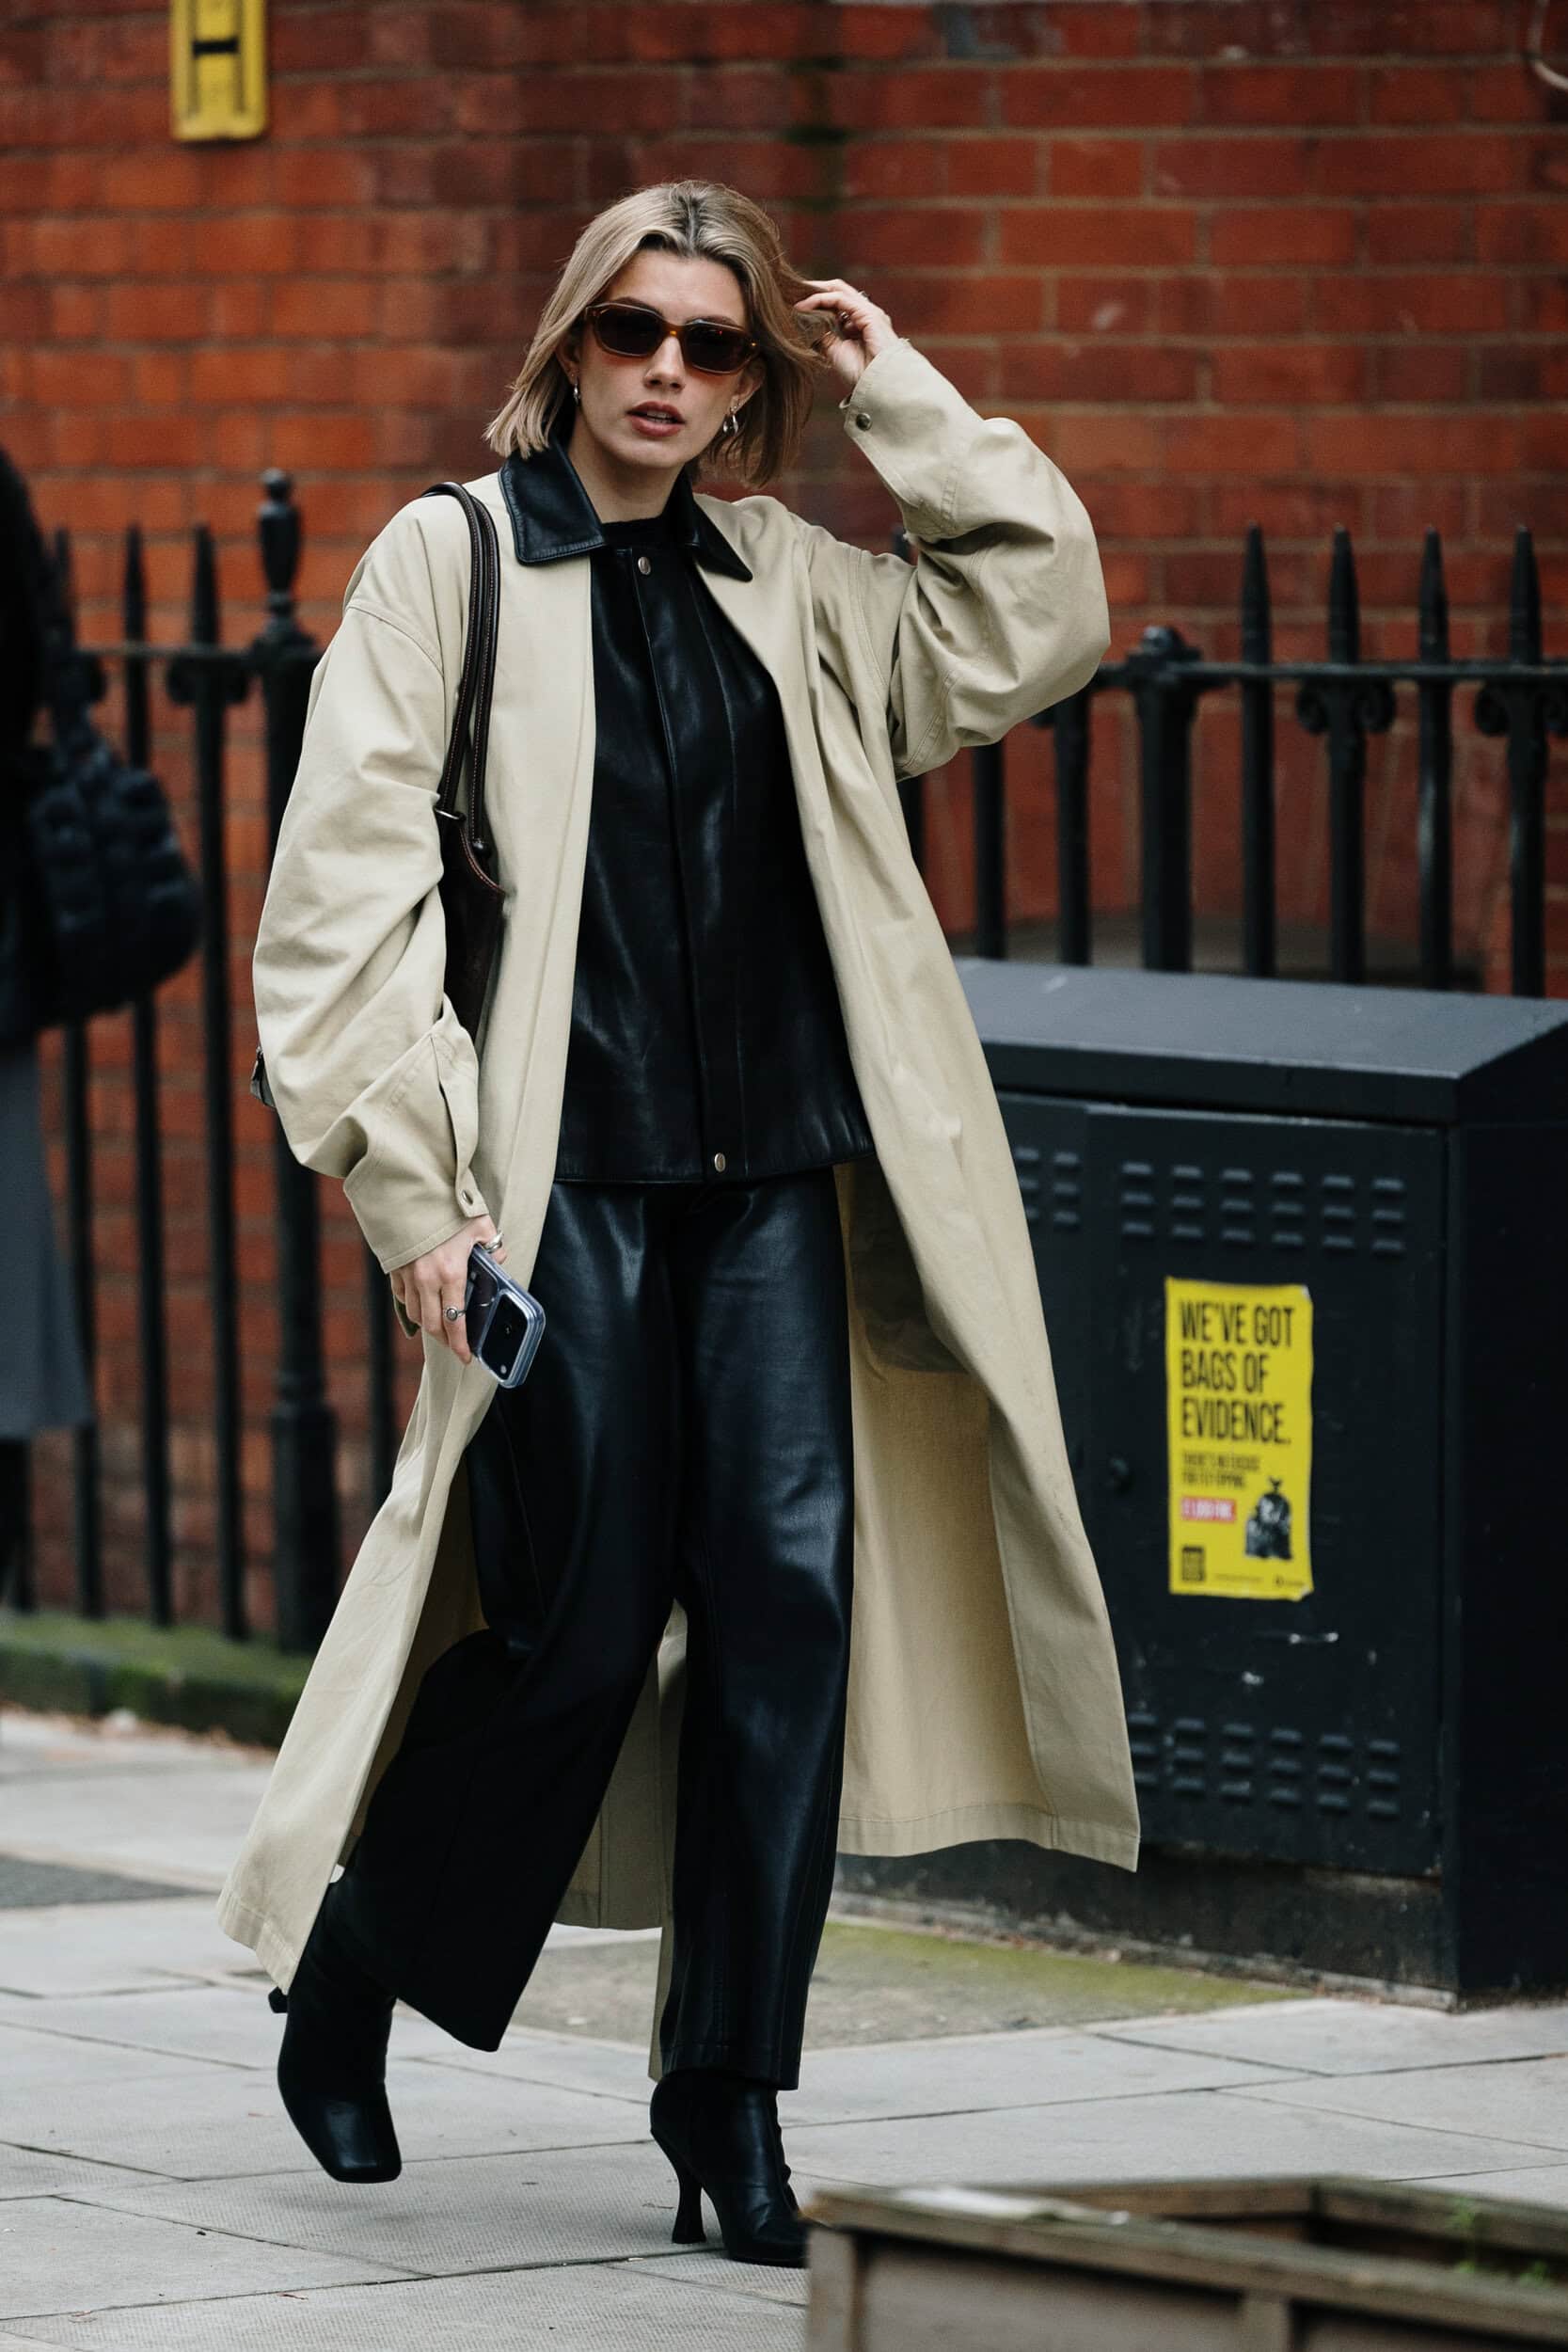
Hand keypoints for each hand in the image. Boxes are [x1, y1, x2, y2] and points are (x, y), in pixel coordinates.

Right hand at [389, 1214, 506, 1364]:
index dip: (460, 1344)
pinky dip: (410, 1304)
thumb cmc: (447, 1207)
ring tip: (439, 1326)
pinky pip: (400, 1295)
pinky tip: (421, 1304)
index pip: (455, 1320)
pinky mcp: (394, 1267)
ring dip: (427, 1323)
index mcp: (451, 1273)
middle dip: (444, 1340)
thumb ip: (492, 1245)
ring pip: (414, 1313)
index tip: (465, 1357)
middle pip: (432, 1324)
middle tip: (454, 1345)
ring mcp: (407, 1275)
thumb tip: (500, 1259)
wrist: (410, 1191)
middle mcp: (427, 1279)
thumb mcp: (480, 1224)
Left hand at [793, 278, 896, 392]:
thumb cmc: (862, 374)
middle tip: (793, 293)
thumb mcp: (836, 353)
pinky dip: (820, 300)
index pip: (838, 302)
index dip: (818, 301)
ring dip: (814, 292)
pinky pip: (839, 299)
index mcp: (860, 323)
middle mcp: (865, 313)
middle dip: (815, 290)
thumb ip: (826, 338)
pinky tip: (804, 306)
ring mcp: (868, 311)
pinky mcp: (867, 313)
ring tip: (795, 298)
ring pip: (837, 291)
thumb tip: (810, 328)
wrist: (879, 384)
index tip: (797, 305)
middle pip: (837, 291)